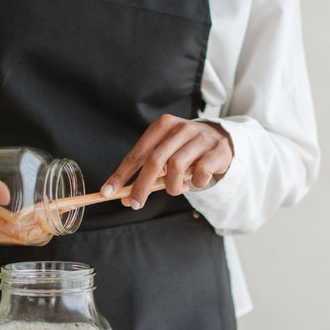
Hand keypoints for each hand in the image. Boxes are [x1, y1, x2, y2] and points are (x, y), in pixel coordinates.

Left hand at [101, 114, 232, 209]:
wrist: (221, 141)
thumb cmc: (186, 150)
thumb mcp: (166, 154)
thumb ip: (148, 172)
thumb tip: (125, 198)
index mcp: (163, 126)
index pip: (137, 153)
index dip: (121, 174)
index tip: (108, 192)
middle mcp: (180, 128)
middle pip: (154, 160)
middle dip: (141, 186)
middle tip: (135, 203)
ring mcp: (200, 138)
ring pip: (176, 167)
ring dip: (172, 186)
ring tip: (176, 189)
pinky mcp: (216, 150)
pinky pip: (200, 173)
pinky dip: (194, 183)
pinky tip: (195, 181)